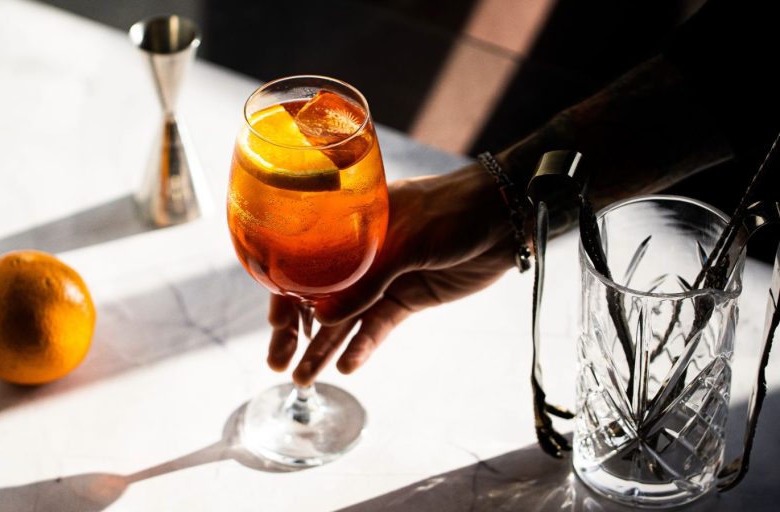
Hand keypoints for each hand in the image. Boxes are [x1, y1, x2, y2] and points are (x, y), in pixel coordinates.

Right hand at [267, 163, 519, 385]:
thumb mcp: (405, 240)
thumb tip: (322, 319)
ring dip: (323, 348)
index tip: (275, 323)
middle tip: (277, 362)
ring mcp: (383, 278)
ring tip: (303, 379)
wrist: (505, 216)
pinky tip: (347, 366)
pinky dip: (362, 346)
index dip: (285, 292)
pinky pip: (377, 327)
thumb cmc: (453, 209)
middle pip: (319, 295)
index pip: (305, 261)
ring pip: (345, 318)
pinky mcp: (407, 299)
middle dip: (297, 330)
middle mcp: (360, 253)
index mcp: (348, 224)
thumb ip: (365, 280)